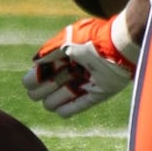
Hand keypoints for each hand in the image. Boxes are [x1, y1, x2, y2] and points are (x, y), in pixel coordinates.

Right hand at [23, 15, 137, 117]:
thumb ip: (48, 51)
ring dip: (54, 99)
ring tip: (58, 95)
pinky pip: (77, 107)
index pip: (41, 71)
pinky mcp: (97, 94)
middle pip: (47, 87)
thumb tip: (34, 63)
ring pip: (59, 98)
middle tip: (49, 85)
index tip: (33, 81)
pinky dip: (67, 109)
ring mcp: (84, 83)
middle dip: (43, 89)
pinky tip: (60, 110)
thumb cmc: (90, 41)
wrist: (118, 48)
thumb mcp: (65, 41)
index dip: (34, 78)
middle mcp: (72, 70)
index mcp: (64, 56)